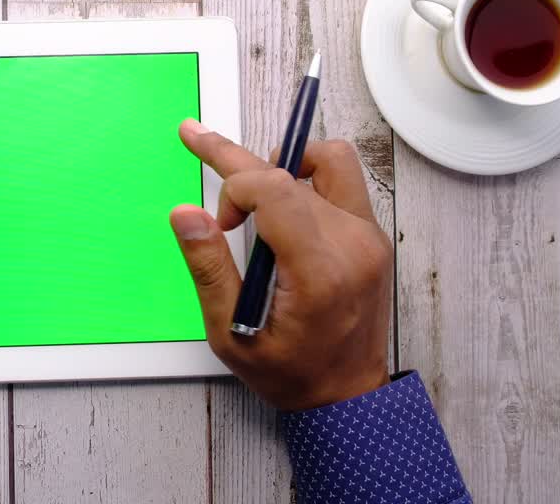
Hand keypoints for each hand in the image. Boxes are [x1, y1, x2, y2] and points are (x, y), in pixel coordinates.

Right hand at [169, 119, 391, 410]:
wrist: (347, 397)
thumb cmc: (290, 373)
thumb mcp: (231, 334)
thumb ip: (209, 269)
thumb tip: (185, 214)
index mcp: (319, 272)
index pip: (276, 189)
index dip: (236, 186)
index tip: (220, 221)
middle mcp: (353, 246)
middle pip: (292, 173)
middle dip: (243, 173)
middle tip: (207, 162)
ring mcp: (370, 238)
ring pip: (326, 162)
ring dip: (284, 165)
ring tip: (253, 186)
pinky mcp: (374, 237)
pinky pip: (343, 181)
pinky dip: (307, 179)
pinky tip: (282, 204)